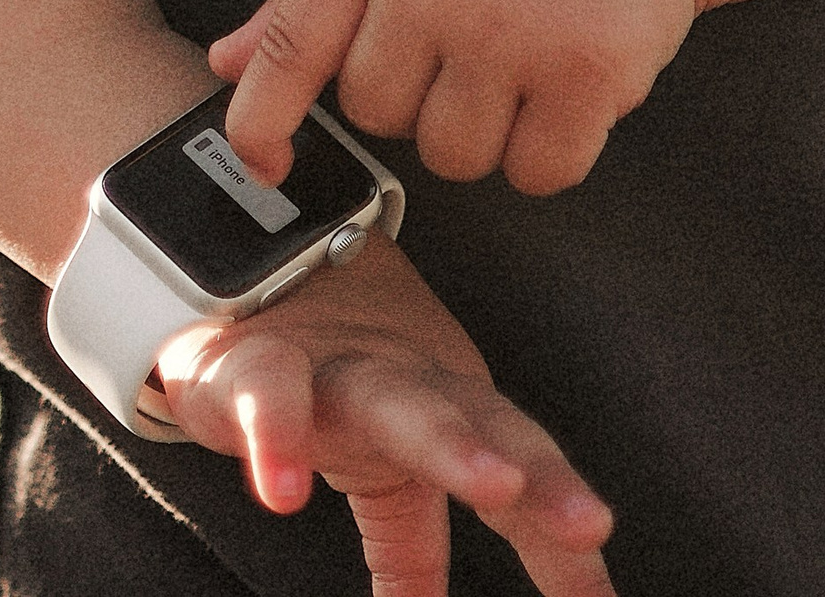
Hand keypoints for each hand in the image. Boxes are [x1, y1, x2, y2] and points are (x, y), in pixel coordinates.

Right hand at [157, 233, 614, 596]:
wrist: (236, 273)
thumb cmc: (327, 381)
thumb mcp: (376, 476)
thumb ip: (412, 551)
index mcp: (443, 406)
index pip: (518, 464)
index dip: (559, 522)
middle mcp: (401, 379)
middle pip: (480, 420)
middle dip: (536, 470)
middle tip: (588, 525)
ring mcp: (330, 366)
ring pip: (392, 395)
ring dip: (446, 438)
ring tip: (492, 485)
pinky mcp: (247, 363)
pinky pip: (267, 390)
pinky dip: (277, 432)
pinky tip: (285, 487)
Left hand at [209, 0, 692, 197]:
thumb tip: (224, 64)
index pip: (292, 43)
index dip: (261, 118)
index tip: (262, 163)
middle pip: (380, 116)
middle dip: (419, 98)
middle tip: (470, 40)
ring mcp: (510, 28)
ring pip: (455, 156)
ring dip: (486, 131)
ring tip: (520, 57)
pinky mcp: (586, 70)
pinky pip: (536, 173)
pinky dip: (550, 152)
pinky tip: (567, 87)